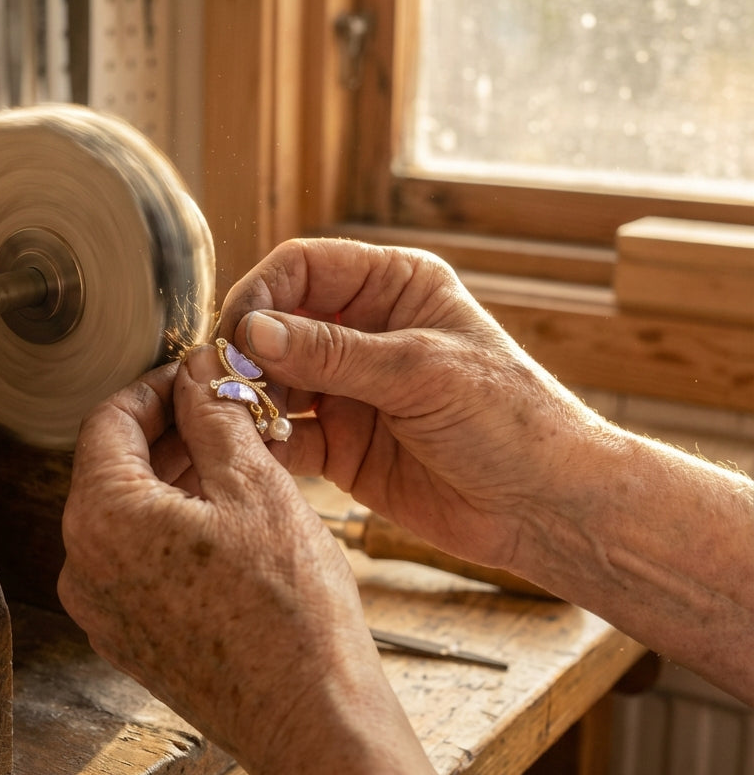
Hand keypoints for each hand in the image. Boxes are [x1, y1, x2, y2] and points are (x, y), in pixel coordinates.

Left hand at [58, 345, 443, 774]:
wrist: (312, 718)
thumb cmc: (290, 613)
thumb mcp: (256, 487)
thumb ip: (215, 417)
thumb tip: (199, 372)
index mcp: (102, 519)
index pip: (108, 420)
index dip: (156, 387)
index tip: (194, 377)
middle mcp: (84, 566)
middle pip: (114, 467)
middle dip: (169, 431)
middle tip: (223, 412)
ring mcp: (102, 608)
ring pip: (128, 513)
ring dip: (175, 476)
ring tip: (234, 458)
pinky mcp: (129, 636)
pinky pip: (137, 558)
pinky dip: (172, 524)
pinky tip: (225, 513)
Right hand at [217, 238, 606, 570]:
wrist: (547, 507)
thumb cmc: (511, 420)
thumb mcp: (422, 373)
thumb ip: (333, 353)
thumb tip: (252, 331)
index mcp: (394, 287)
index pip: (303, 267)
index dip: (263, 293)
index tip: (238, 331)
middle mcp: (363, 331)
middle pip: (277, 323)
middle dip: (247, 350)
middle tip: (226, 382)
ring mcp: (348, 390)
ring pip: (272, 380)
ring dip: (248, 397)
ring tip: (237, 421)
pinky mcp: (339, 445)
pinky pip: (284, 436)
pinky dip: (262, 443)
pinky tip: (252, 452)